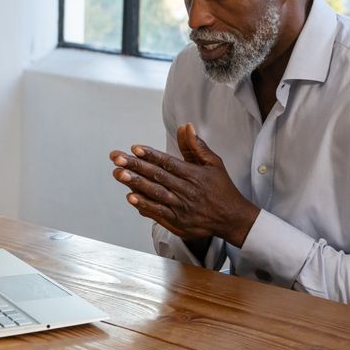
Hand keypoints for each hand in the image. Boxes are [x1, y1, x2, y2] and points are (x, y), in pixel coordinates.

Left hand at [109, 123, 259, 247]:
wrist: (232, 218)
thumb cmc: (221, 188)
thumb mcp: (213, 163)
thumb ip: (196, 146)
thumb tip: (186, 126)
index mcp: (195, 175)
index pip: (169, 163)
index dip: (151, 155)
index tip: (135, 148)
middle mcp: (187, 191)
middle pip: (158, 177)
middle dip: (136, 167)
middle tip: (118, 158)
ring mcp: (182, 208)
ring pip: (156, 194)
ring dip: (136, 184)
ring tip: (120, 174)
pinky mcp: (178, 222)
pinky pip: (159, 213)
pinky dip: (145, 205)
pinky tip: (131, 197)